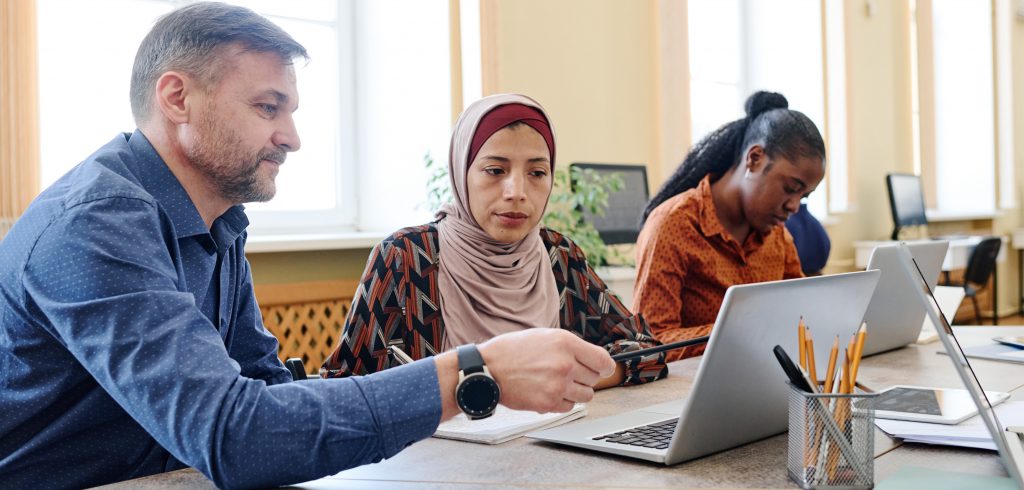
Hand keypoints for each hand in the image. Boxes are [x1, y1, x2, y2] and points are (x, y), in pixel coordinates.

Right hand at [478, 329, 614, 412]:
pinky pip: (569, 407)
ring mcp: (558, 385)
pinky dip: (561, 402)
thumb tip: (592, 359)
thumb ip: (569, 347)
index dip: (605, 367)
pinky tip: (547, 392)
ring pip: (586, 396)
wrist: (487, 368)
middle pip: (595, 379)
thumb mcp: (544, 336)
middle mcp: (565, 363)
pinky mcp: (548, 403)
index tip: (602, 370)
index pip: (603, 360)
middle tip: (567, 374)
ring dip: (575, 392)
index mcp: (565, 343)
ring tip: (558, 384)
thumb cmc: (512, 351)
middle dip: (584, 378)